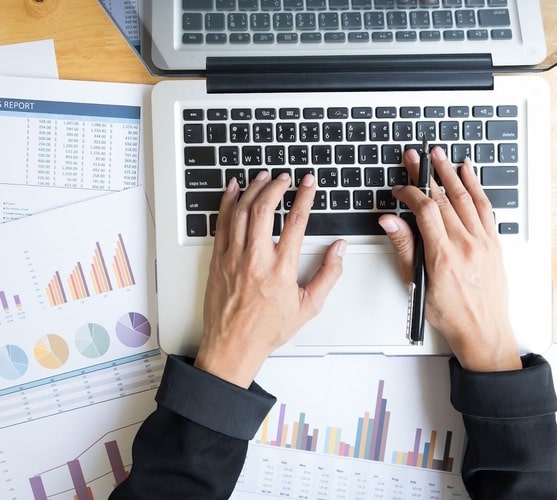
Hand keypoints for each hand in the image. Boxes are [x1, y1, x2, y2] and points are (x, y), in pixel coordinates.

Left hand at [195, 171, 346, 386]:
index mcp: (280, 268)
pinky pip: (221, 224)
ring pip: (241, 212)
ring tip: (262, 177)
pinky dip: (227, 203)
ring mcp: (233, 258)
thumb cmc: (267, 329)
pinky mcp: (217, 261)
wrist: (233, 346)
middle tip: (284, 177)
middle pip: (264, 209)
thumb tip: (339, 249)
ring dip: (252, 190)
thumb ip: (328, 275)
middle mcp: (255, 259)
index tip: (308, 183)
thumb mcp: (308, 306)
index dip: (304, 197)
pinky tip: (233, 190)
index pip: (295, 221)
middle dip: (276, 186)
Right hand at [378, 147, 520, 371]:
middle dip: (427, 174)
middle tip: (415, 157)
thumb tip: (390, 222)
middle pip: (445, 198)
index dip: (410, 193)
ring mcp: (484, 242)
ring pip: (466, 198)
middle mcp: (467, 245)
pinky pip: (485, 208)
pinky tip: (468, 173)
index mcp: (443, 256)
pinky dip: (476, 187)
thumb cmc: (451, 315)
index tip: (400, 188)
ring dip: (451, 174)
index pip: (425, 210)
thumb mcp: (417, 284)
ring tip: (440, 156)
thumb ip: (404, 248)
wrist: (483, 332)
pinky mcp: (495, 244)